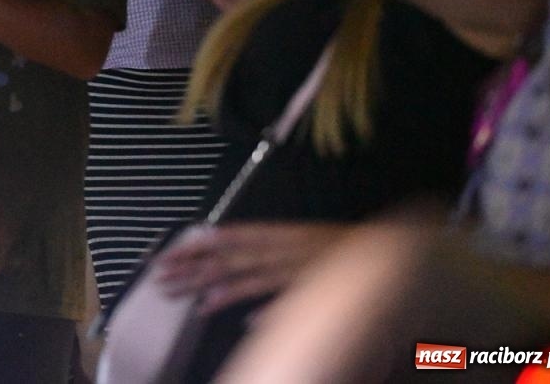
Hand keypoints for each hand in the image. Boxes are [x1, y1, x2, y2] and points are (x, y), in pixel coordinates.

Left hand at [156, 221, 343, 314]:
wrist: (389, 250)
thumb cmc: (342, 247)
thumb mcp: (299, 241)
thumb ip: (268, 253)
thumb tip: (238, 274)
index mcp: (276, 234)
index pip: (227, 238)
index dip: (197, 246)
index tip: (170, 254)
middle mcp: (279, 248)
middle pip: (226, 258)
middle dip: (192, 267)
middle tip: (161, 275)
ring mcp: (294, 268)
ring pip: (244, 277)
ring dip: (211, 287)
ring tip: (184, 297)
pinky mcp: (309, 286)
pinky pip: (280, 297)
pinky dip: (259, 306)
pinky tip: (233, 316)